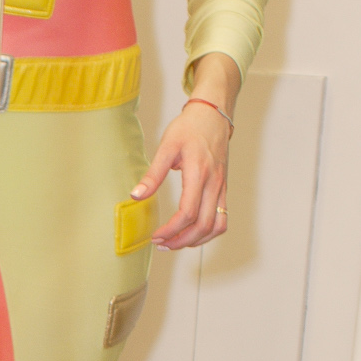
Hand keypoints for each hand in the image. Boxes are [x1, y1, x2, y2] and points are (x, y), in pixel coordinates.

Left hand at [133, 99, 230, 250]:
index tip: (155, 236)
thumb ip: (153, 174)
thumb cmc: (189, 128)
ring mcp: (222, 187)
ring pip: (216, 225)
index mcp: (199, 173)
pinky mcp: (223, 189)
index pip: (188, 212)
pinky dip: (208, 232)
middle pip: (203, 224)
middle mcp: (214, 183)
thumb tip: (136, 196)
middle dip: (181, 240)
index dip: (171, 230)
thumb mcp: (166, 146)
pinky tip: (191, 234)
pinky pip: (222, 218)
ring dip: (196, 240)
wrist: (213, 115)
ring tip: (175, 243)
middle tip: (161, 245)